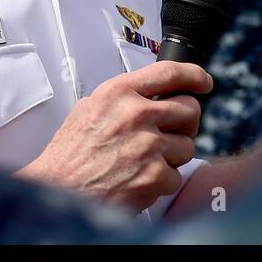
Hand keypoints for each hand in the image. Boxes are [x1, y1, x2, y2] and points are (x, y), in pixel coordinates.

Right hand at [17, 60, 211, 211]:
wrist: (57, 189)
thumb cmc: (69, 155)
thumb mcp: (88, 110)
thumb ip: (120, 99)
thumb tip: (147, 95)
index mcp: (118, 93)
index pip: (169, 72)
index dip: (194, 75)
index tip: (203, 81)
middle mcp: (136, 115)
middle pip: (189, 109)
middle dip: (185, 122)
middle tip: (172, 131)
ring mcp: (148, 146)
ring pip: (188, 145)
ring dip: (173, 155)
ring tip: (146, 161)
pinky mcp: (154, 176)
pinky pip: (177, 176)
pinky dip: (162, 182)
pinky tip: (141, 180)